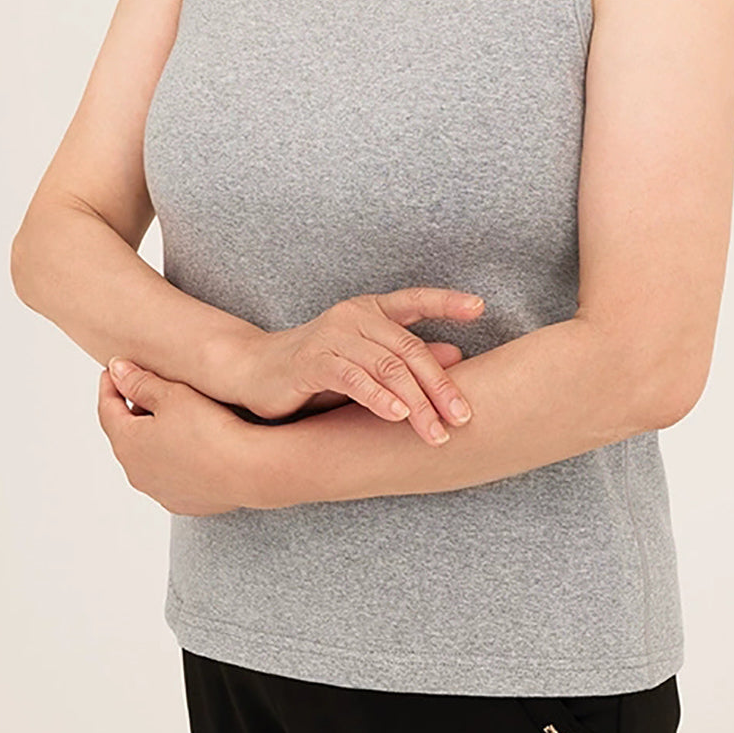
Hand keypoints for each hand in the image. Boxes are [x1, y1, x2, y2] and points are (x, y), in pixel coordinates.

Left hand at [97, 357, 250, 515]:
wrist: (248, 471)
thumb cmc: (210, 430)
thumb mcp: (172, 395)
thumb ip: (140, 382)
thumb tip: (116, 370)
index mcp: (128, 443)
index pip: (107, 409)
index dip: (109, 386)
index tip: (113, 369)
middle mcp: (137, 473)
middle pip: (126, 435)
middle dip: (131, 410)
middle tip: (143, 389)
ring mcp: (160, 491)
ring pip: (148, 458)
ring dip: (153, 437)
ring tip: (171, 417)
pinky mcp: (184, 502)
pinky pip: (170, 475)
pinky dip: (173, 458)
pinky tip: (191, 445)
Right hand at [235, 288, 485, 447]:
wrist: (254, 373)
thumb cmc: (318, 370)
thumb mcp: (368, 363)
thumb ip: (405, 359)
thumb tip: (456, 355)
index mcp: (370, 310)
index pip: (415, 300)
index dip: (446, 302)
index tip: (479, 307)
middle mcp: (353, 315)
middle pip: (409, 350)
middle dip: (440, 387)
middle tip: (462, 418)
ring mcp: (332, 335)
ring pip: (387, 367)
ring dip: (416, 404)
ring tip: (435, 432)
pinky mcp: (312, 361)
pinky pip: (353, 378)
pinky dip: (378, 398)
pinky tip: (397, 416)